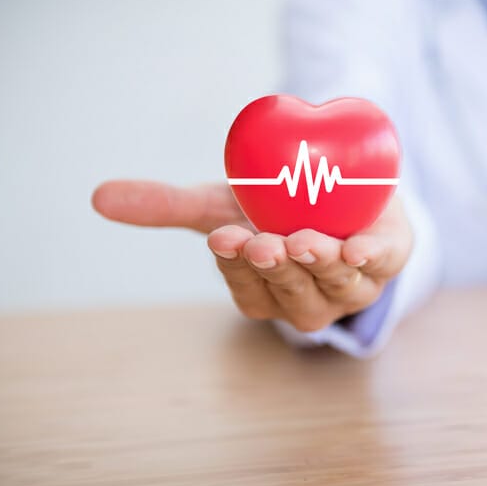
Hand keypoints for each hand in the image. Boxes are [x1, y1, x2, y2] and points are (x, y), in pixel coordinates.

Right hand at [92, 181, 411, 331]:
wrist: (342, 185)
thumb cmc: (274, 208)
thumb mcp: (220, 206)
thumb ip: (167, 206)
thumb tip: (98, 197)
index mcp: (267, 294)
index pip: (248, 290)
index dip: (236, 268)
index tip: (223, 238)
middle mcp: (310, 300)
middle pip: (292, 294)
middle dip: (276, 270)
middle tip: (261, 242)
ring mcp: (352, 284)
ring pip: (337, 284)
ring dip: (321, 265)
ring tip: (305, 241)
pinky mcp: (389, 257)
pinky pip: (384, 265)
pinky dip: (373, 258)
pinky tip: (361, 250)